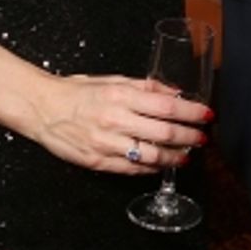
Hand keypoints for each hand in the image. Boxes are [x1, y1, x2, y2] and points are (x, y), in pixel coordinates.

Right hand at [33, 74, 212, 173]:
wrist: (43, 108)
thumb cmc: (78, 92)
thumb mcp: (113, 80)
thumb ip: (145, 87)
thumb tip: (174, 93)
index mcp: (121, 95)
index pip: (167, 105)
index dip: (191, 112)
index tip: (206, 115)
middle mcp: (116, 120)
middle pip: (164, 133)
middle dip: (189, 137)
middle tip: (202, 138)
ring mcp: (106, 143)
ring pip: (151, 156)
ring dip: (174, 157)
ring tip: (186, 156)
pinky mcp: (98, 162)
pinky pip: (132, 169)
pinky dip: (151, 168)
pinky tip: (161, 164)